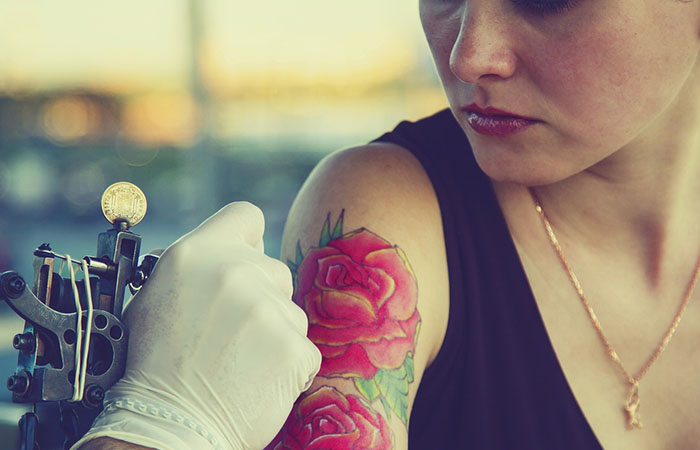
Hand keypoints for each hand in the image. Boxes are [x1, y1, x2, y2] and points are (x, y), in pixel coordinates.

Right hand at [73, 202, 320, 449]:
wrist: (167, 427)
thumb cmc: (154, 369)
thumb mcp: (157, 298)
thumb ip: (199, 269)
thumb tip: (229, 256)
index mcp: (195, 253)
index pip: (245, 216)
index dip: (248, 239)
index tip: (245, 259)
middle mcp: (234, 272)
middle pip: (274, 269)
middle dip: (261, 297)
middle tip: (233, 332)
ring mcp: (267, 309)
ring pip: (290, 311)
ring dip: (275, 333)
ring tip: (239, 362)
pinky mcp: (294, 346)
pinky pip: (303, 349)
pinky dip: (288, 366)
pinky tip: (256, 380)